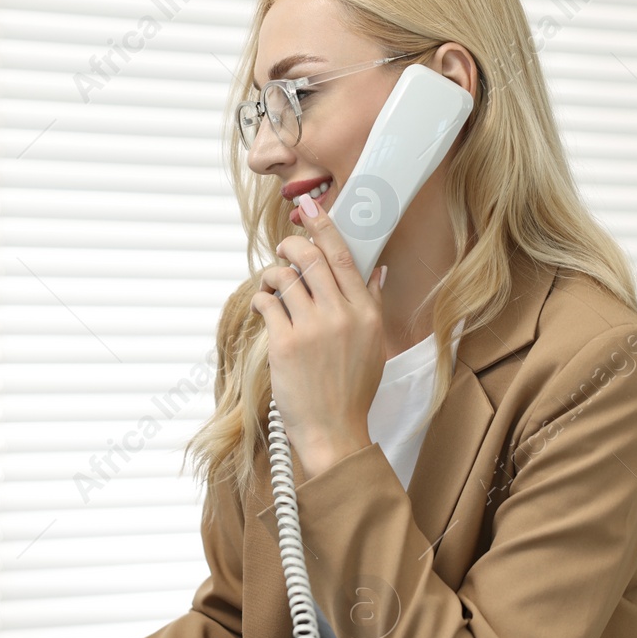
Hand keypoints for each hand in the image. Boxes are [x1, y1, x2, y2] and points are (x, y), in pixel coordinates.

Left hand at [249, 194, 387, 477]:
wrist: (334, 431)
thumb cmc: (352, 391)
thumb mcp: (374, 345)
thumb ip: (371, 304)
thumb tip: (376, 270)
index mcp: (366, 312)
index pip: (344, 256)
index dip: (325, 226)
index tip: (311, 206)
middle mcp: (342, 315)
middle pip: (311, 258)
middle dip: (292, 245)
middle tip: (284, 250)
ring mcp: (314, 328)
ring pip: (285, 277)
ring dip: (273, 276)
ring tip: (272, 289)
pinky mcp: (286, 344)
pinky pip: (267, 302)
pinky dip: (260, 300)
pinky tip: (263, 308)